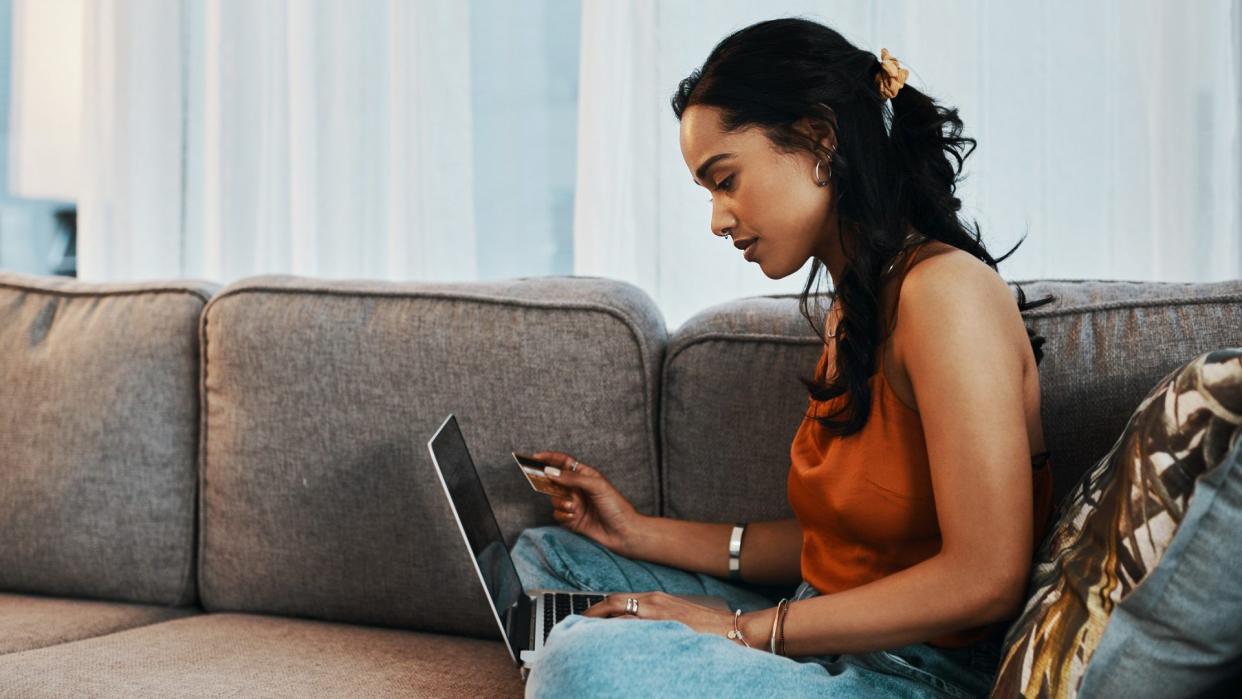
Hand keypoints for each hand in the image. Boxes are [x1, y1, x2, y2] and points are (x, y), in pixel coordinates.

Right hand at [531, 451, 646, 556]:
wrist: (623, 533)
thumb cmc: (616, 506)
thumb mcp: (596, 486)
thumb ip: (572, 478)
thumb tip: (551, 472)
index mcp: (585, 475)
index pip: (564, 462)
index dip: (550, 458)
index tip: (535, 458)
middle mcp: (578, 488)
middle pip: (555, 480)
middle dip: (548, 482)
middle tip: (539, 482)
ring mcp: (574, 504)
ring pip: (554, 499)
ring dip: (561, 502)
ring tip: (573, 508)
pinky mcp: (572, 519)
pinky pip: (558, 514)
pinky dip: (563, 515)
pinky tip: (574, 517)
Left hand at [580, 591, 753, 646]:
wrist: (732, 630)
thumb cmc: (704, 627)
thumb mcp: (674, 616)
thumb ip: (652, 619)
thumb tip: (632, 628)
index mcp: (654, 598)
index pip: (617, 599)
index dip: (597, 609)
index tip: (584, 618)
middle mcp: (652, 603)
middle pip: (612, 603)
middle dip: (591, 614)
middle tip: (575, 626)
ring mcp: (659, 617)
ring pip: (620, 617)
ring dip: (601, 627)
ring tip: (586, 638)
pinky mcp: (666, 629)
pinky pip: (635, 632)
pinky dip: (619, 637)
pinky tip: (609, 646)